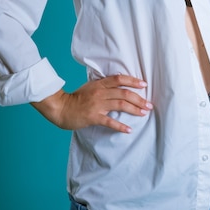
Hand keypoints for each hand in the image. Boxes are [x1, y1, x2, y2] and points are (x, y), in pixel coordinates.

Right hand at [31, 74, 152, 133]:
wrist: (61, 108)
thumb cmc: (76, 98)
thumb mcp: (90, 87)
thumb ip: (103, 86)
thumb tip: (118, 86)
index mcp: (100, 84)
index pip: (119, 79)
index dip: (133, 81)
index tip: (144, 84)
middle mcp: (100, 92)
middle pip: (124, 93)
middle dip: (139, 99)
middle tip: (149, 104)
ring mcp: (97, 104)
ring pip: (120, 105)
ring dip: (134, 109)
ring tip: (144, 113)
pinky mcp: (93, 117)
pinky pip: (110, 122)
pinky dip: (120, 126)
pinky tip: (129, 130)